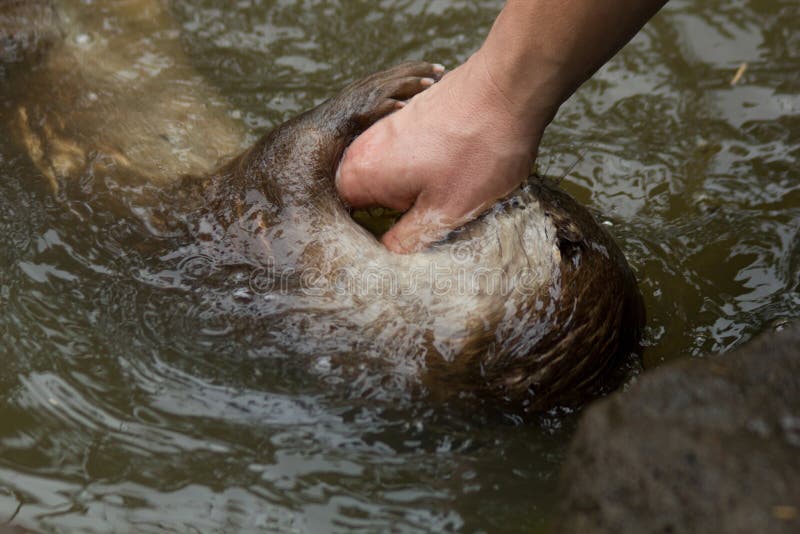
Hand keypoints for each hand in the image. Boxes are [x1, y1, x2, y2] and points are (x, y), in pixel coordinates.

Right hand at [335, 52, 546, 252]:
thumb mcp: (443, 211)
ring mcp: (388, 130)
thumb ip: (406, 241)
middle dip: (394, 218)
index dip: (369, 242)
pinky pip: (410, 159)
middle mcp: (365, 148)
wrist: (510, 86)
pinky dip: (429, 172)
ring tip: (452, 197)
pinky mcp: (412, 120)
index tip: (396, 254)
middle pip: (367, 200)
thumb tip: (385, 260)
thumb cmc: (478, 148)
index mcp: (360, 173)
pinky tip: (460, 173)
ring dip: (416, 195)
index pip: (346, 222)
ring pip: (392, 179)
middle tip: (430, 228)